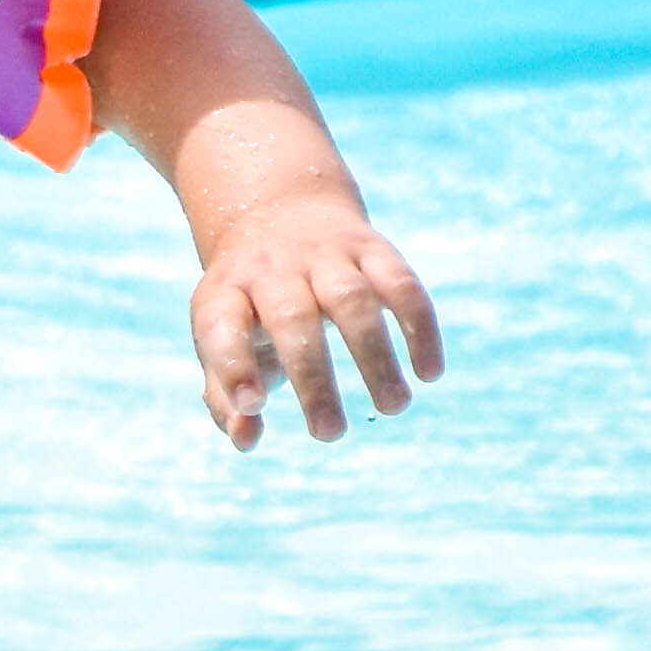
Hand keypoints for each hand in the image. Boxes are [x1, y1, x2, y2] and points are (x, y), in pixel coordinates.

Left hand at [190, 187, 444, 451]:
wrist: (279, 211)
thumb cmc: (249, 305)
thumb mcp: (221, 340)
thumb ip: (223, 395)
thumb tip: (246, 439)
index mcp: (226, 293)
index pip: (223, 326)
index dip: (233, 365)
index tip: (253, 406)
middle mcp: (273, 270)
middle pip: (294, 319)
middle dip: (314, 379)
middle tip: (331, 433)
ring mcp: (324, 256)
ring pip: (352, 300)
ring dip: (375, 356)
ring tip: (394, 406)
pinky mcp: (371, 248)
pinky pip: (400, 283)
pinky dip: (419, 327)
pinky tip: (429, 373)